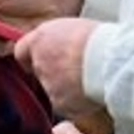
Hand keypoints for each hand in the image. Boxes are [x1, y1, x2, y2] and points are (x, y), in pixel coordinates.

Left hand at [13, 18, 111, 133]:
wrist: (111, 62)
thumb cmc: (100, 40)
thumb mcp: (74, 27)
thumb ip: (60, 39)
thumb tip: (61, 46)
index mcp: (41, 40)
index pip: (22, 52)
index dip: (32, 57)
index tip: (43, 59)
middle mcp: (40, 63)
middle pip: (41, 72)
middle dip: (56, 73)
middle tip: (78, 70)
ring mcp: (49, 86)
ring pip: (55, 90)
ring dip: (68, 88)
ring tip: (91, 80)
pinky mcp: (61, 104)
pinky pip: (67, 106)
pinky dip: (78, 103)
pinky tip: (93, 93)